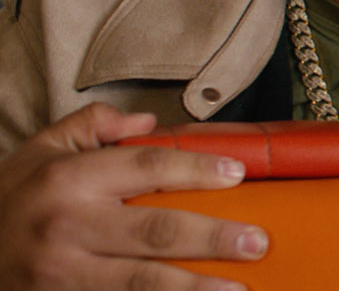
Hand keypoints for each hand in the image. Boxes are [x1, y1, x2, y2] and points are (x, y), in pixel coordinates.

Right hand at [0, 103, 266, 290]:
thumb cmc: (11, 198)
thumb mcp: (41, 150)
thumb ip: (94, 125)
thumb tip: (150, 121)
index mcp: (68, 179)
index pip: (146, 167)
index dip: (196, 169)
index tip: (237, 175)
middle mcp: (67, 225)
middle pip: (155, 231)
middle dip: (212, 238)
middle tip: (257, 242)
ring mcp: (63, 272)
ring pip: (140, 282)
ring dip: (193, 288)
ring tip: (237, 289)